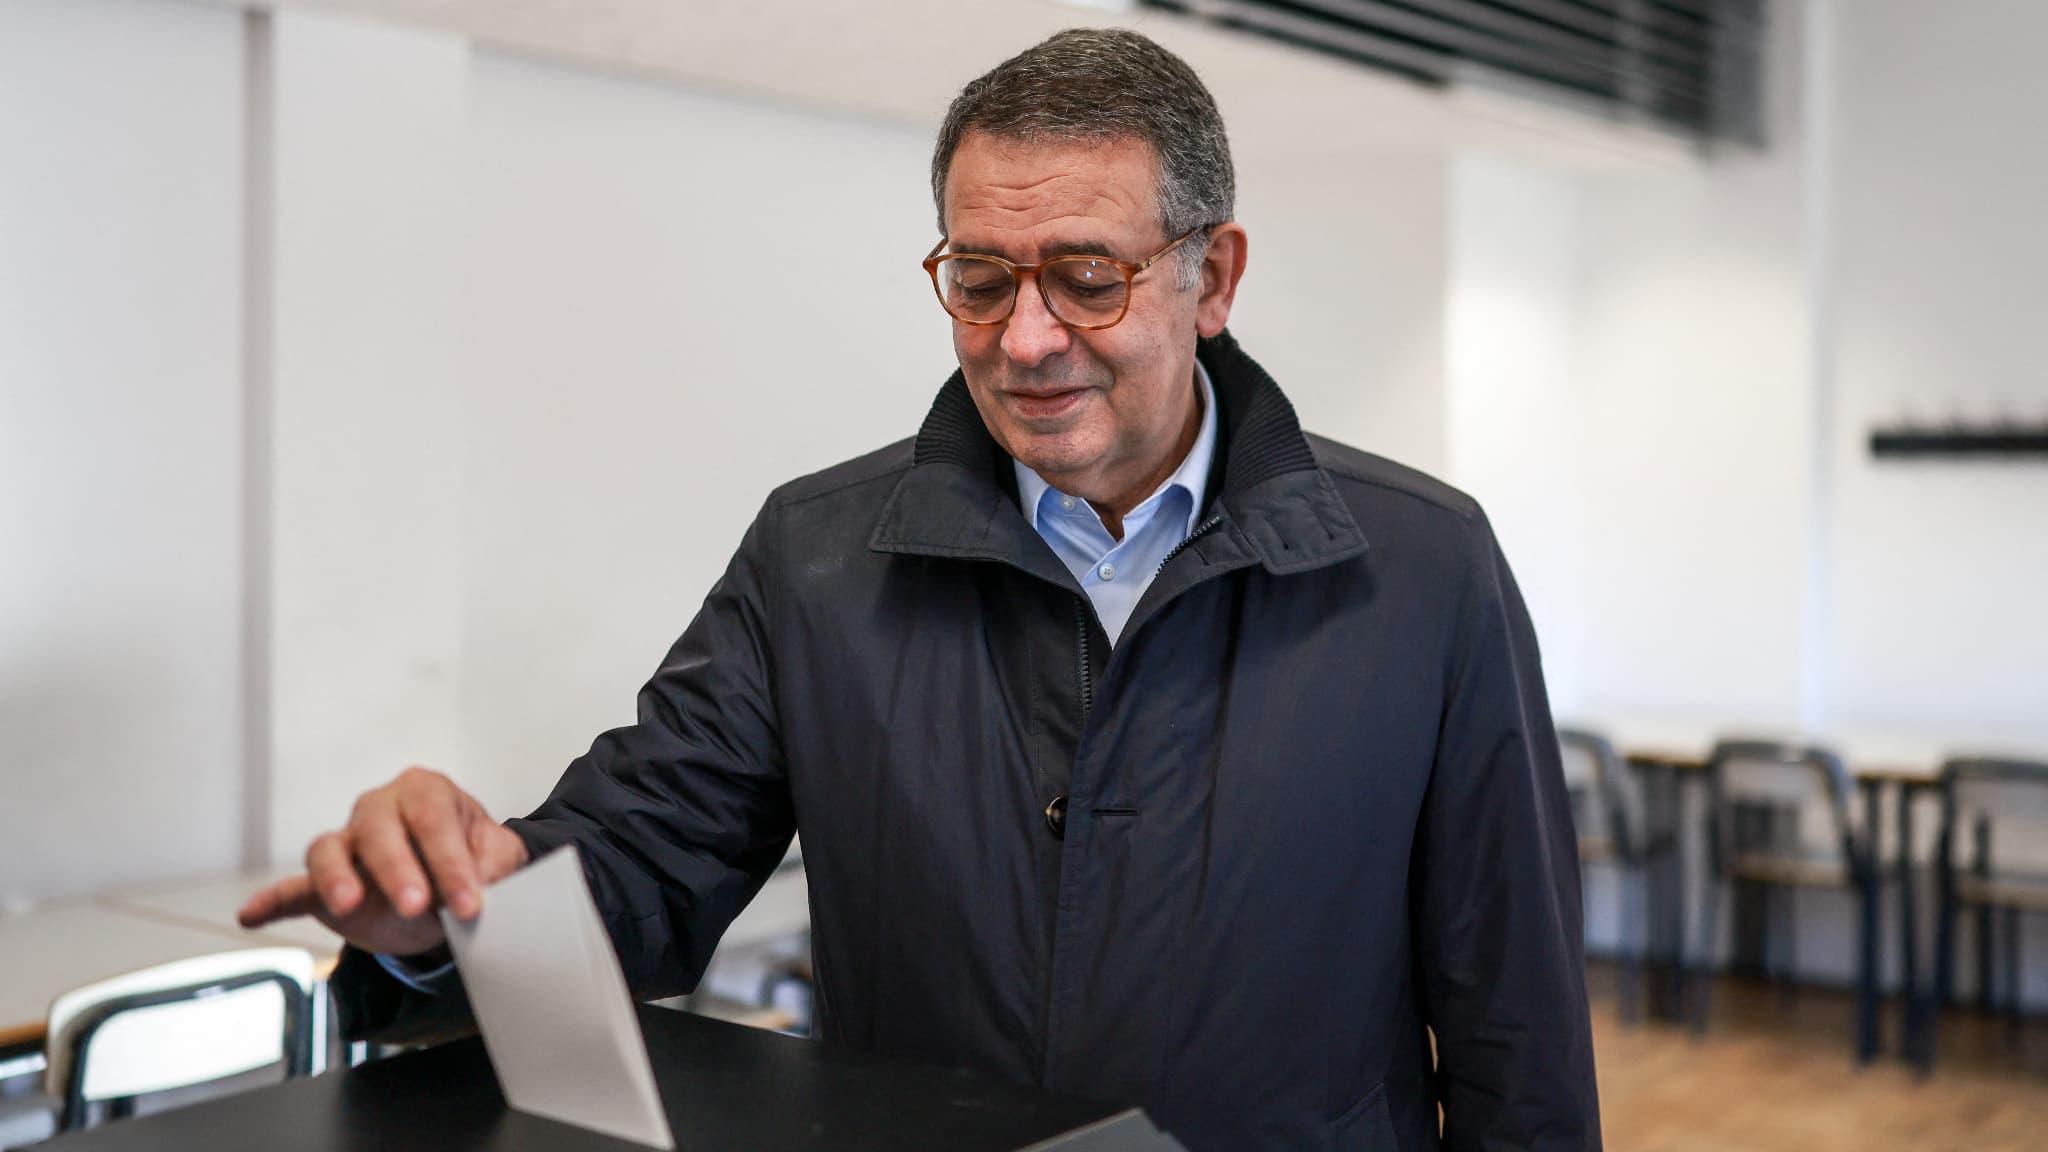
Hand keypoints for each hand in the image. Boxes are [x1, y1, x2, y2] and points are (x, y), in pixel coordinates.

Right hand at [237, 767, 530, 958]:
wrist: (456, 890)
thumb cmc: (476, 862)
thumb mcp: (501, 860)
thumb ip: (498, 867)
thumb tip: (490, 881)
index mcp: (426, 793)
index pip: (434, 821)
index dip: (451, 863)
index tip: (469, 903)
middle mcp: (380, 810)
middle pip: (379, 830)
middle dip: (396, 869)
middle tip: (416, 904)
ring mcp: (347, 845)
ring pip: (329, 851)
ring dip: (337, 877)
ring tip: (347, 905)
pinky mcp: (323, 885)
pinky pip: (293, 889)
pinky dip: (271, 901)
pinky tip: (250, 916)